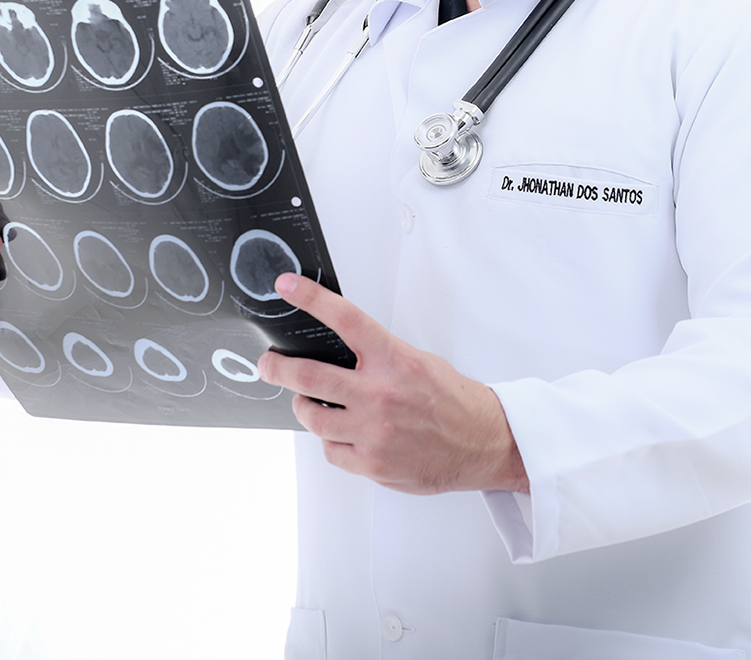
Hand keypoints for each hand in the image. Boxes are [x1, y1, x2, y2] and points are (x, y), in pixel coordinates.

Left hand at [256, 274, 528, 496]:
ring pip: (313, 418)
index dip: (310, 299)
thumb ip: (379, 357)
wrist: (481, 443)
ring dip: (303, 407)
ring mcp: (374, 432)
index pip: (345, 319)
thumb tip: (340, 350)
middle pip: (309, 377)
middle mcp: (380, 394)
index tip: (286, 286)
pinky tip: (343, 433)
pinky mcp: (372, 463)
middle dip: (278, 368)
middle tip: (269, 364)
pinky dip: (332, 440)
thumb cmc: (452, 401)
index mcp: (393, 361)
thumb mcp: (419, 362)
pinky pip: (331, 450)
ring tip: (306, 402)